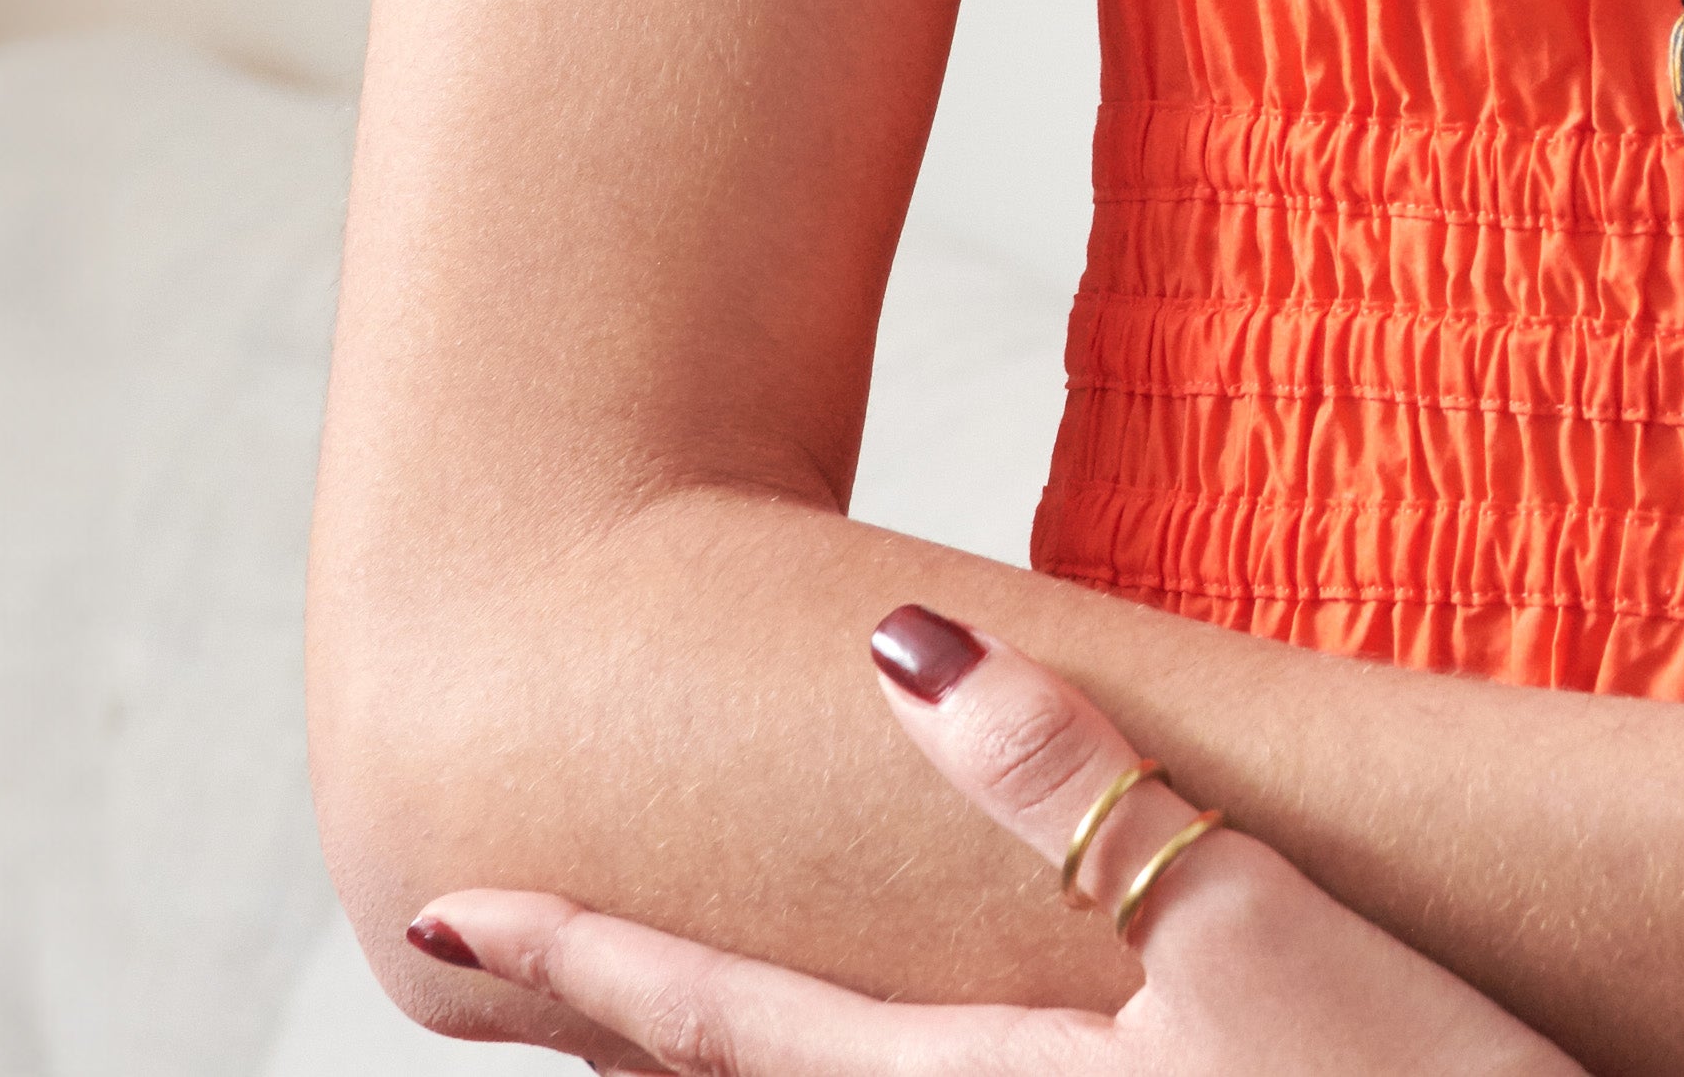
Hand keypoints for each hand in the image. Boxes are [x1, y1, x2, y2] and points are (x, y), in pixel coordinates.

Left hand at [401, 607, 1582, 1076]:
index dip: (569, 956)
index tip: (428, 911)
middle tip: (495, 961)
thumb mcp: (1255, 928)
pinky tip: (900, 1037)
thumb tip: (893, 648)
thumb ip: (1067, 781)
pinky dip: (860, 1069)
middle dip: (622, 1028)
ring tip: (659, 1002)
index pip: (715, 1023)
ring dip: (739, 1055)